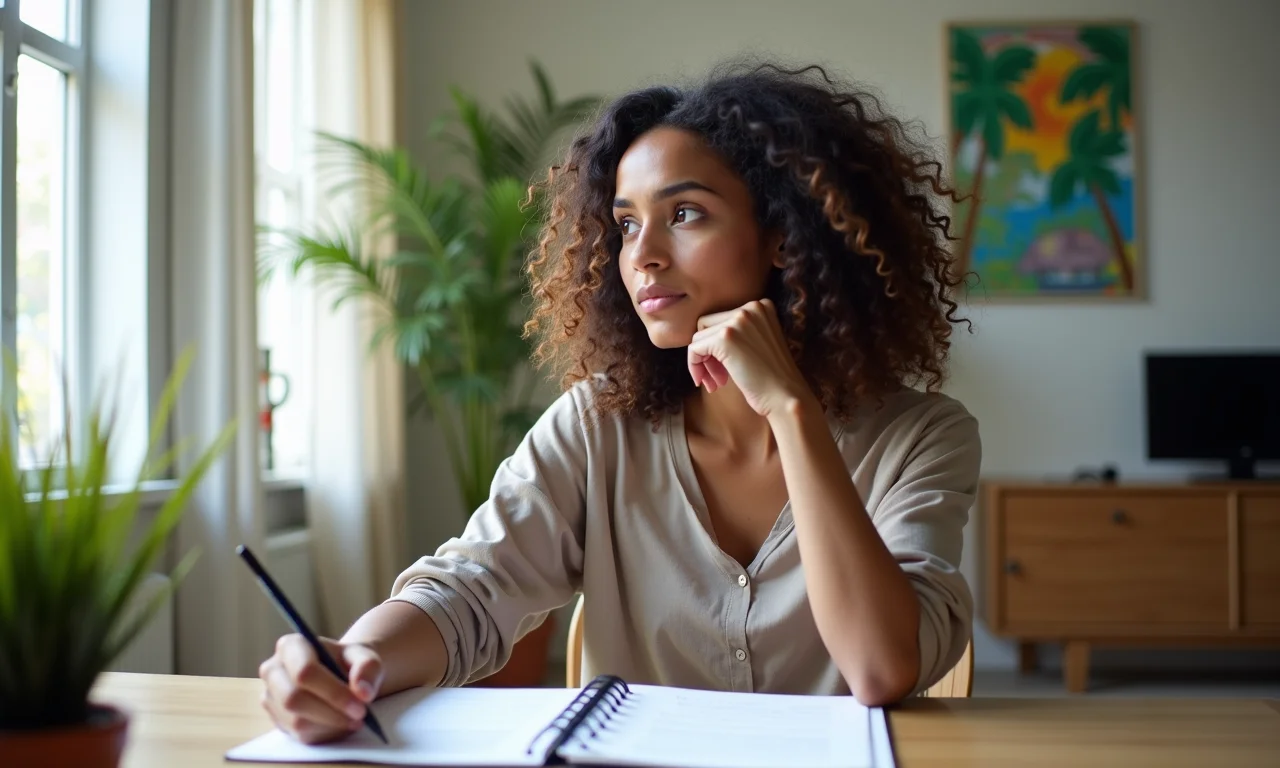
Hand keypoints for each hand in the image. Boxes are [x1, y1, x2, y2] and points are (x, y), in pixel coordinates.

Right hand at [259, 635, 384, 744]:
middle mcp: (273, 670)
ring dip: (330, 725)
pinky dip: (324, 733)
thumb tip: (363, 692)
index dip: (333, 692)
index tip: (361, 704)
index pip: (305, 672)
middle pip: (294, 699)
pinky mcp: (276, 719)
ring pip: (297, 721)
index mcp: (291, 646)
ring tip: (354, 720)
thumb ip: (368, 668)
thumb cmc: (350, 663)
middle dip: (331, 712)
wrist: (342, 675)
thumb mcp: (365, 657)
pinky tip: (340, 724)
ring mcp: (271, 697)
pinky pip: (299, 735)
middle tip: (359, 716)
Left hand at [688, 299, 813, 417]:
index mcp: (761, 306)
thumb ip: (738, 332)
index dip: (718, 346)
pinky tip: (709, 384)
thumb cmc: (771, 379)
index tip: (726, 369)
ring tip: (716, 383)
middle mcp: (750, 307)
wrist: (786, 397)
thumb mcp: (758, 343)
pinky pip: (694, 349)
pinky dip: (694, 366)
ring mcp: (738, 321)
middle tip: (719, 378)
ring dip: (703, 363)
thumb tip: (700, 337)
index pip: (722, 320)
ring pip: (699, 338)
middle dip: (708, 354)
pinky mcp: (725, 338)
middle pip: (708, 326)